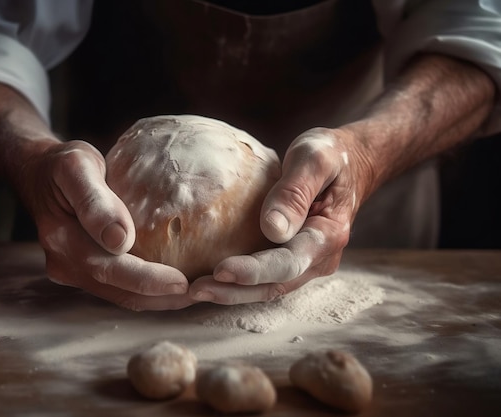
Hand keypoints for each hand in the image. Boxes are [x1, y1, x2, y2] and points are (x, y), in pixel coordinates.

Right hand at [20, 140, 193, 310]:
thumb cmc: (62, 164)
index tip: (183, 282)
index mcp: (61, 239)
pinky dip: (148, 290)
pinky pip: (119, 287)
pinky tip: (175, 284)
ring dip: (159, 300)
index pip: (110, 269)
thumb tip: (120, 240)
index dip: (148, 280)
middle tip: (203, 292)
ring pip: (121, 295)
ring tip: (197, 294)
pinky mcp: (84, 270)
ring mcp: (72, 271)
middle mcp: (64, 263)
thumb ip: (94, 201)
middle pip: (120, 291)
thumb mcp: (75, 166)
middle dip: (162, 298)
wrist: (38, 172)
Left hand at [189, 127, 361, 303]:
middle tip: (196, 289)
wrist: (351, 162)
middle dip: (234, 291)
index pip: (288, 262)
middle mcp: (320, 258)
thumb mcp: (316, 158)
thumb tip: (273, 229)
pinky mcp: (294, 260)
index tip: (220, 270)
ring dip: (233, 293)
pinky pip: (267, 278)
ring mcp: (308, 262)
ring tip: (196, 290)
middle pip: (275, 285)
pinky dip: (240, 284)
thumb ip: (296, 191)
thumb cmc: (331, 154)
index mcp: (328, 234)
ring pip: (269, 288)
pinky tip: (212, 280)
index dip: (253, 271)